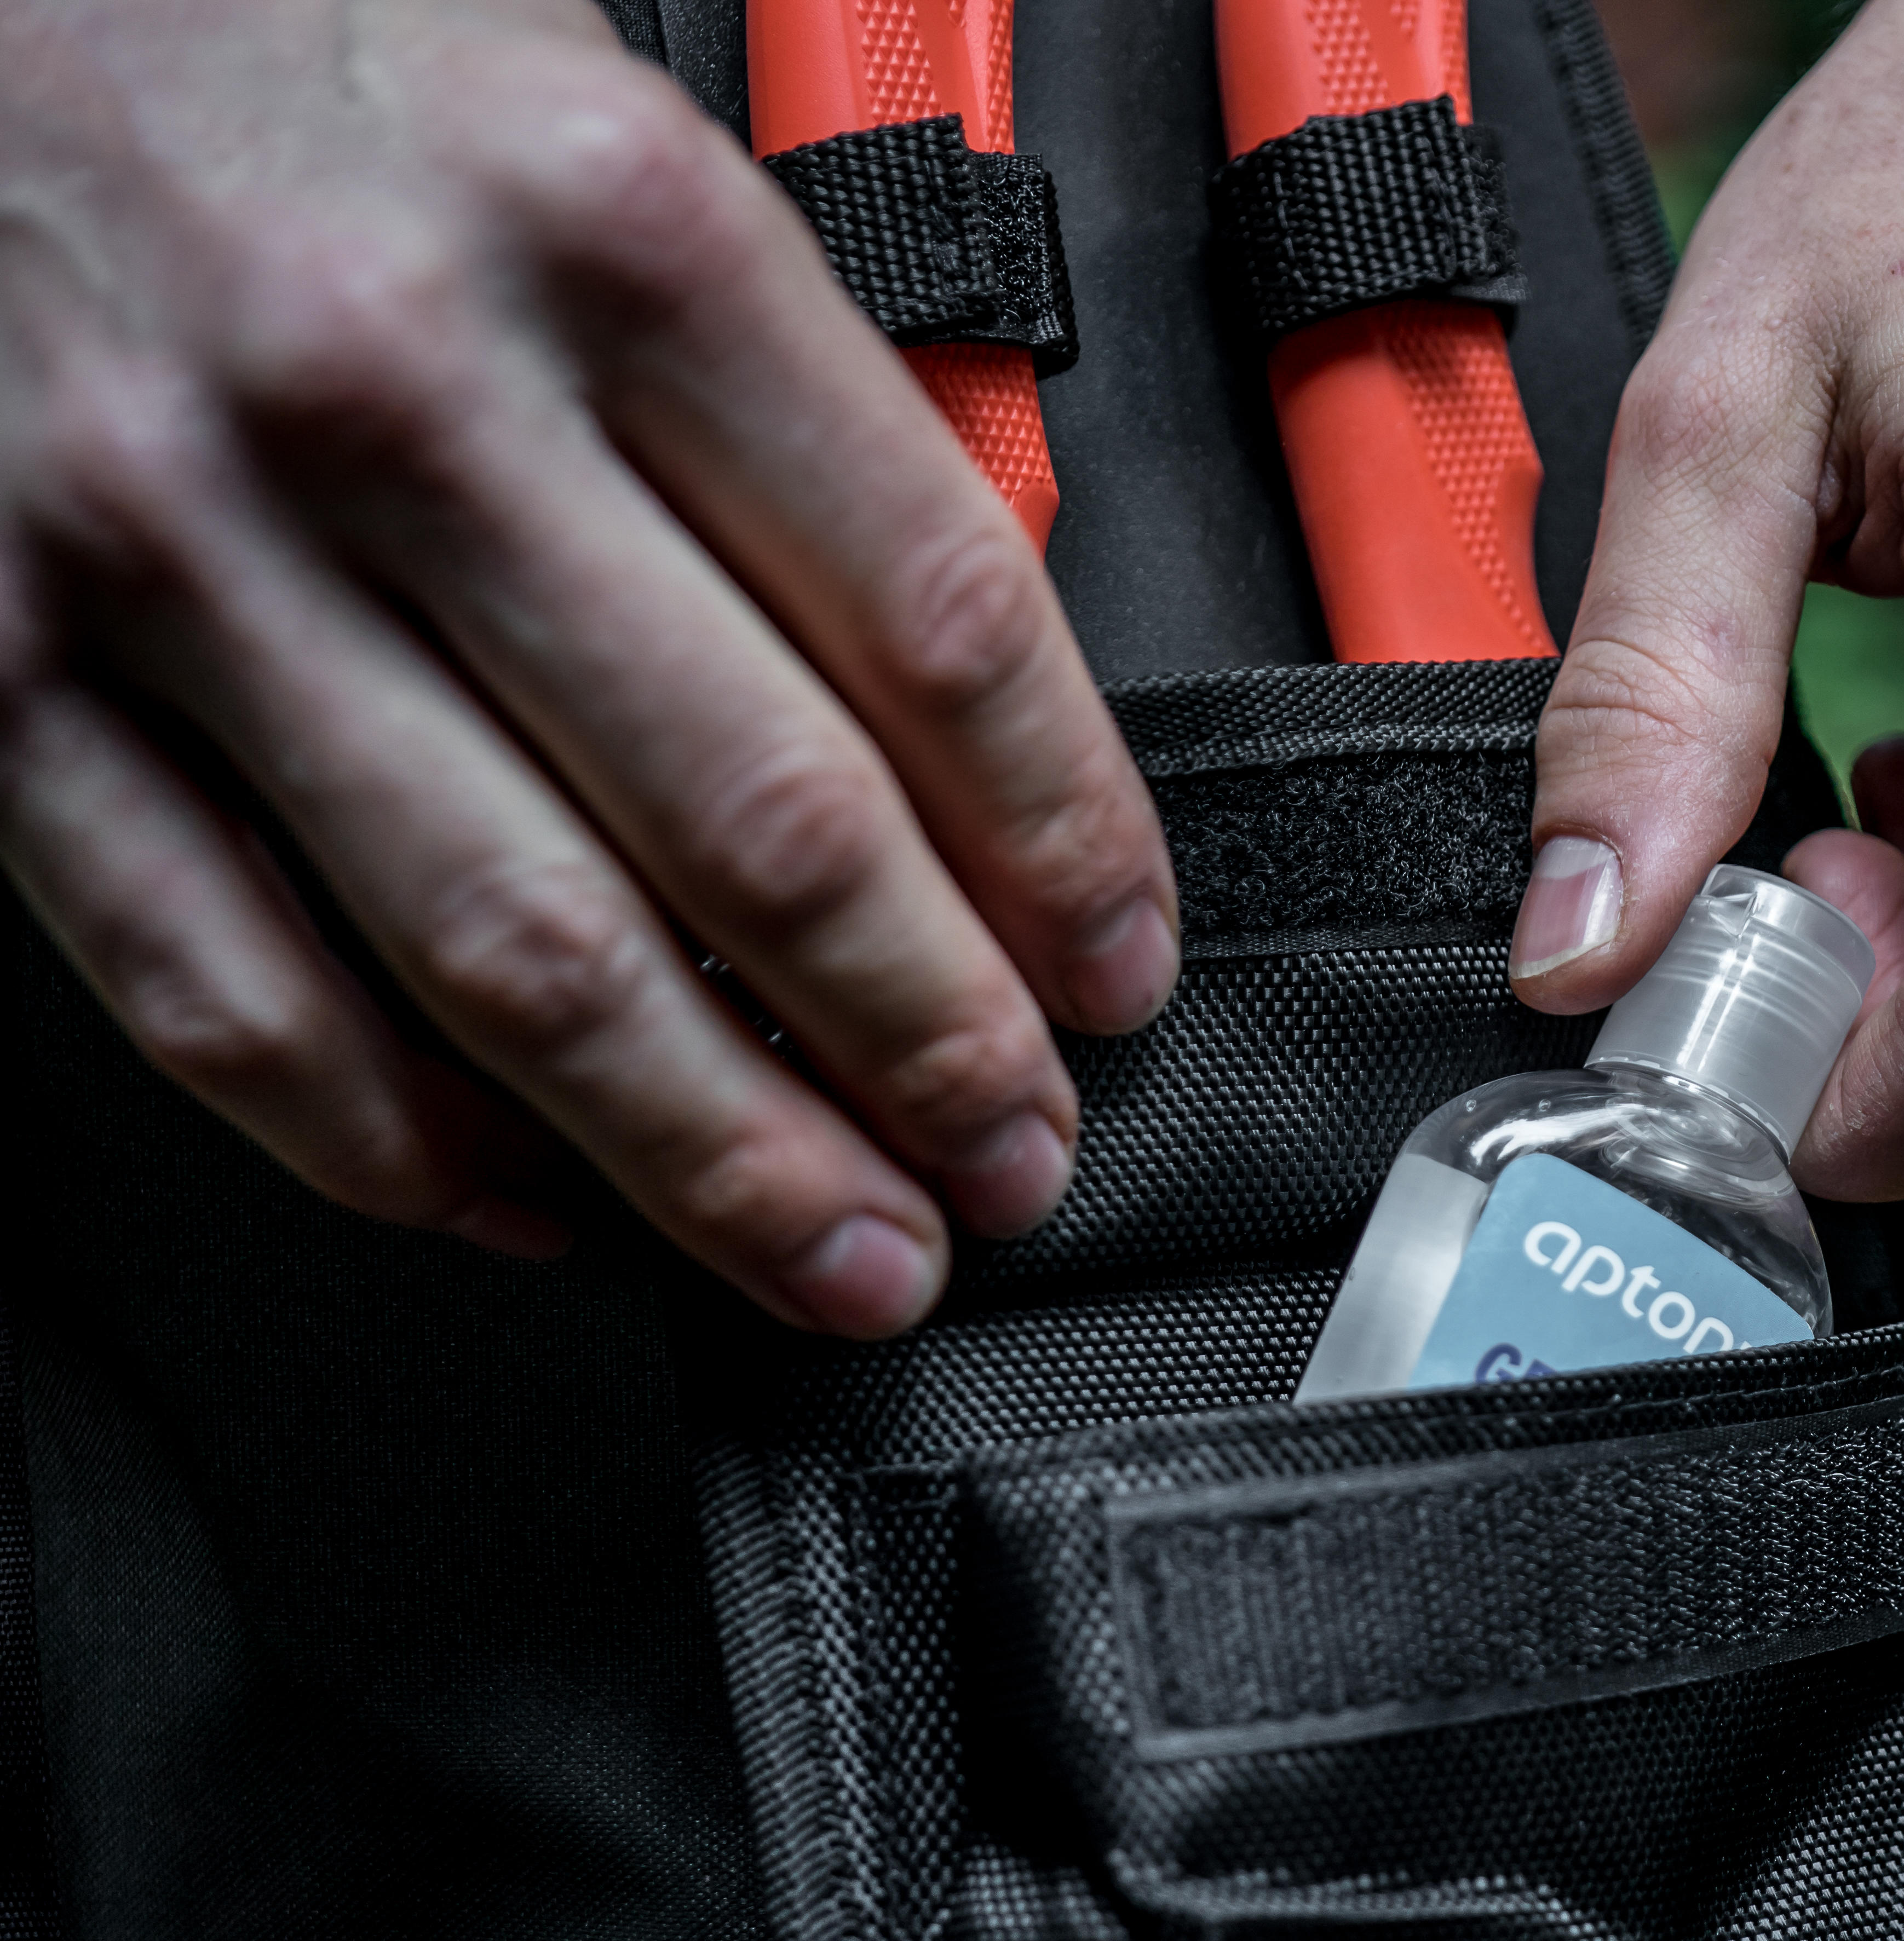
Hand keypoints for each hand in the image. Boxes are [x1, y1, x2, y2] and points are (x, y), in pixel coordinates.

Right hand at [0, 0, 1177, 1335]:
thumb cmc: (313, 42)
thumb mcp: (617, 134)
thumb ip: (787, 407)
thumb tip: (959, 697)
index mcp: (620, 233)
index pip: (936, 620)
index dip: (1065, 842)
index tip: (1119, 967)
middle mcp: (403, 392)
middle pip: (757, 826)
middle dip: (926, 1043)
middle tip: (1015, 1156)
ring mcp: (179, 542)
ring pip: (517, 954)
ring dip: (719, 1153)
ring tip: (847, 1252)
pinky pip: (224, 983)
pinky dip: (400, 1147)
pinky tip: (542, 1209)